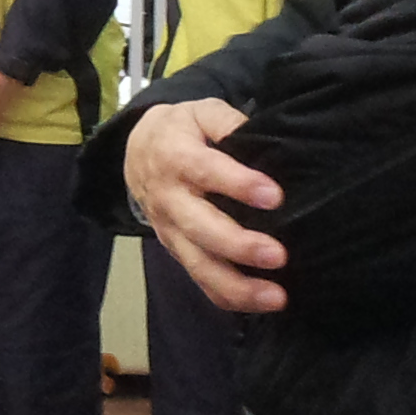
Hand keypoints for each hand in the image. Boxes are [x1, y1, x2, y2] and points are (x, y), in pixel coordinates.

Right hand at [124, 98, 287, 314]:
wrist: (136, 152)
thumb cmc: (181, 131)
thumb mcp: (200, 111)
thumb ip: (227, 120)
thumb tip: (259, 137)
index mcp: (174, 156)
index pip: (205, 171)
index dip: (238, 184)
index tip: (274, 196)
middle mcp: (169, 198)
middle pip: (200, 227)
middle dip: (239, 245)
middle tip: (279, 255)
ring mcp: (170, 230)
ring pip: (199, 264)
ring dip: (237, 285)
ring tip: (276, 296)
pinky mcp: (177, 250)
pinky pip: (200, 280)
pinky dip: (228, 297)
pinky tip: (260, 303)